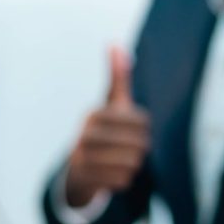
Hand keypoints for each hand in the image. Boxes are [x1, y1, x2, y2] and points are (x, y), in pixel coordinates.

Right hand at [63, 46, 150, 206]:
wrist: (79, 170)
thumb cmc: (104, 131)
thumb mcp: (111, 104)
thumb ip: (118, 77)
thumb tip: (114, 44)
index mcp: (94, 113)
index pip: (139, 121)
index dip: (145, 127)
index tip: (140, 129)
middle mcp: (84, 133)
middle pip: (136, 143)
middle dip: (141, 148)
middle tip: (136, 148)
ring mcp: (81, 156)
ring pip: (130, 163)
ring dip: (133, 164)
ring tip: (127, 161)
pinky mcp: (84, 177)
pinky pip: (120, 180)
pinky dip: (124, 179)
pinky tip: (118, 174)